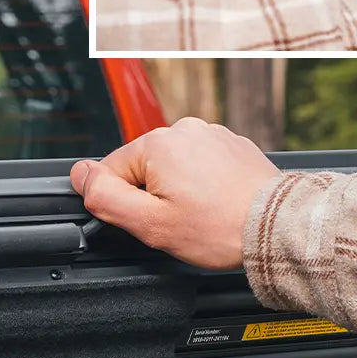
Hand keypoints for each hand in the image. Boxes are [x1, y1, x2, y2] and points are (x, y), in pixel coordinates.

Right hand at [70, 118, 280, 269]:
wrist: (276, 226)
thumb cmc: (220, 228)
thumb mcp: (150, 223)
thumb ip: (106, 197)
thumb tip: (80, 175)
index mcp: (158, 143)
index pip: (112, 170)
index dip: (126, 203)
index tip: (150, 219)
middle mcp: (185, 130)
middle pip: (144, 167)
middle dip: (155, 195)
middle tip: (180, 221)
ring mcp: (212, 135)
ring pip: (174, 167)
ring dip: (180, 190)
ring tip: (203, 214)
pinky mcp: (232, 145)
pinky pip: (201, 165)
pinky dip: (204, 184)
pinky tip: (218, 204)